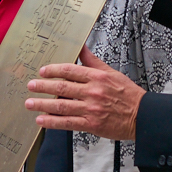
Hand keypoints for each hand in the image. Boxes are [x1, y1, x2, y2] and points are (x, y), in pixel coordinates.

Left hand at [25, 46, 144, 139]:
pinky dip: (53, 122)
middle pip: (62, 87)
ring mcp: (91, 109)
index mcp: (97, 77)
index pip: (70, 70)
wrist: (141, 115)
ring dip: (43, 104)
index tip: (42, 71)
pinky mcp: (91, 124)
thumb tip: (82, 47)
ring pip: (61, 105)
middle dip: (43, 86)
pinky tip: (42, 120)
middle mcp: (93, 92)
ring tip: (30, 103)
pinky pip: (68, 123)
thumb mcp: (111, 72)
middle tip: (31, 86)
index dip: (53, 70)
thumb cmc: (128, 94)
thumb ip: (93, 61)